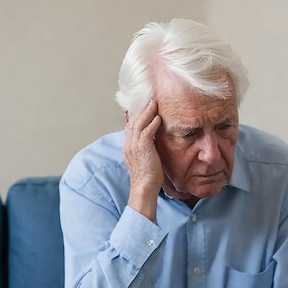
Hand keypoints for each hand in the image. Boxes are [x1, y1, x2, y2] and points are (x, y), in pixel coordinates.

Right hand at [123, 99, 162, 221]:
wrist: (144, 187)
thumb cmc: (148, 177)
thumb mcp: (145, 159)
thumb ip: (147, 148)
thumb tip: (154, 141)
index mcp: (128, 147)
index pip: (130, 126)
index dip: (136, 115)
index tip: (142, 107)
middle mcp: (129, 144)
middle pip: (133, 121)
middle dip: (141, 109)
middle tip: (149, 100)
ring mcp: (134, 146)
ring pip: (138, 124)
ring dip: (147, 112)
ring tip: (154, 103)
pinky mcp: (142, 148)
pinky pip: (146, 132)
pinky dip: (152, 124)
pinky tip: (158, 118)